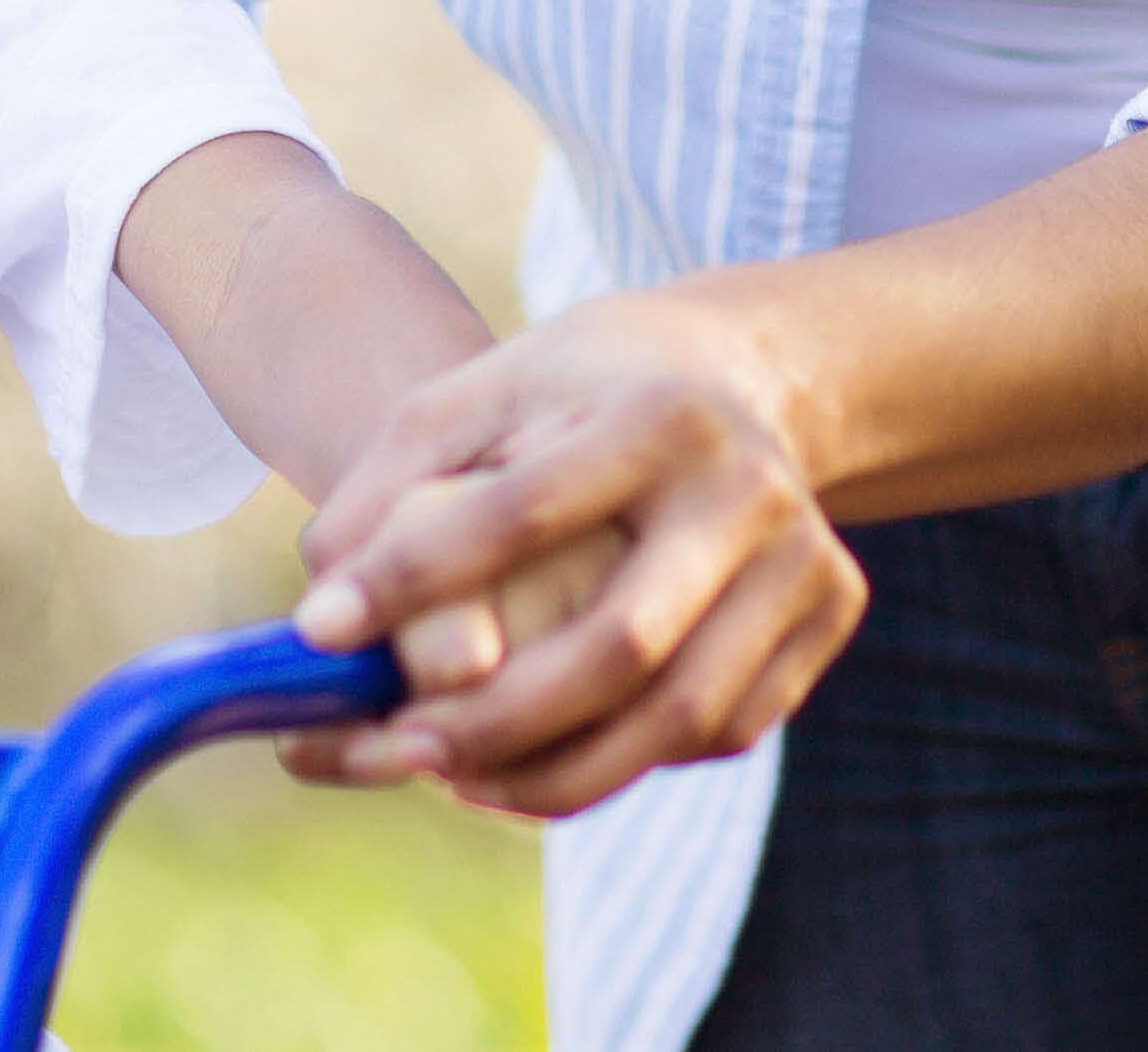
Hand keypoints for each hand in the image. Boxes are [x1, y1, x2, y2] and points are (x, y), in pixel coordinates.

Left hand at [280, 288, 866, 819]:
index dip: (413, 578)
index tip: (317, 630)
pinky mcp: (829, 616)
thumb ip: (391, 484)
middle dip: (494, 718)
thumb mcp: (476, 397)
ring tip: (453, 776)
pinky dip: (624, 763)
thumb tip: (325, 599)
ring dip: (555, 773)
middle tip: (395, 748)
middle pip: (620, 646)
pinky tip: (537, 763)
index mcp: (655, 410)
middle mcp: (748, 485)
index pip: (523, 511)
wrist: (734, 372)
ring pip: (679, 717)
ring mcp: (806, 557)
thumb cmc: (575, 392)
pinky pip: (721, 730)